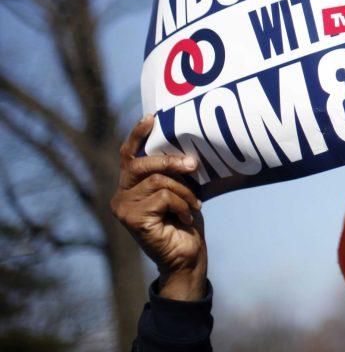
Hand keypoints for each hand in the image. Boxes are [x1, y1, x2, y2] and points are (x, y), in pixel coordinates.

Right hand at [110, 116, 206, 300]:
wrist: (187, 256)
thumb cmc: (185, 222)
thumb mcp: (180, 190)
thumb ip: (174, 173)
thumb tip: (186, 152)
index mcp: (131, 185)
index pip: (128, 155)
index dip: (137, 135)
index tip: (151, 118)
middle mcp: (120, 195)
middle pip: (141, 164)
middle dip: (170, 160)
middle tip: (194, 166)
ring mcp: (123, 208)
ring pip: (158, 181)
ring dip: (184, 192)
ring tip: (195, 205)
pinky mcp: (132, 219)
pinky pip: (163, 196)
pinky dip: (182, 204)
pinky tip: (187, 218)